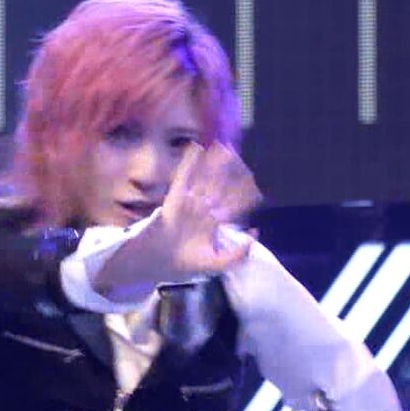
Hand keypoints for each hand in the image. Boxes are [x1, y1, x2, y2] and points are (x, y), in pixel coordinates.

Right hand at [153, 142, 261, 278]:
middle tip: (237, 154)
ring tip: (222, 146)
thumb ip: (238, 253)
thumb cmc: (183, 264)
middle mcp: (202, 209)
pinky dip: (189, 162)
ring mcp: (189, 202)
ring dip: (213, 163)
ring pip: (204, 178)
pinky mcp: (175, 198)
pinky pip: (183, 177)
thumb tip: (255, 231)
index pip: (232, 204)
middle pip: (219, 186)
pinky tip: (196, 147)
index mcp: (213, 223)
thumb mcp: (216, 264)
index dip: (243, 192)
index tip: (254, 181)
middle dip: (229, 171)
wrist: (154, 264)